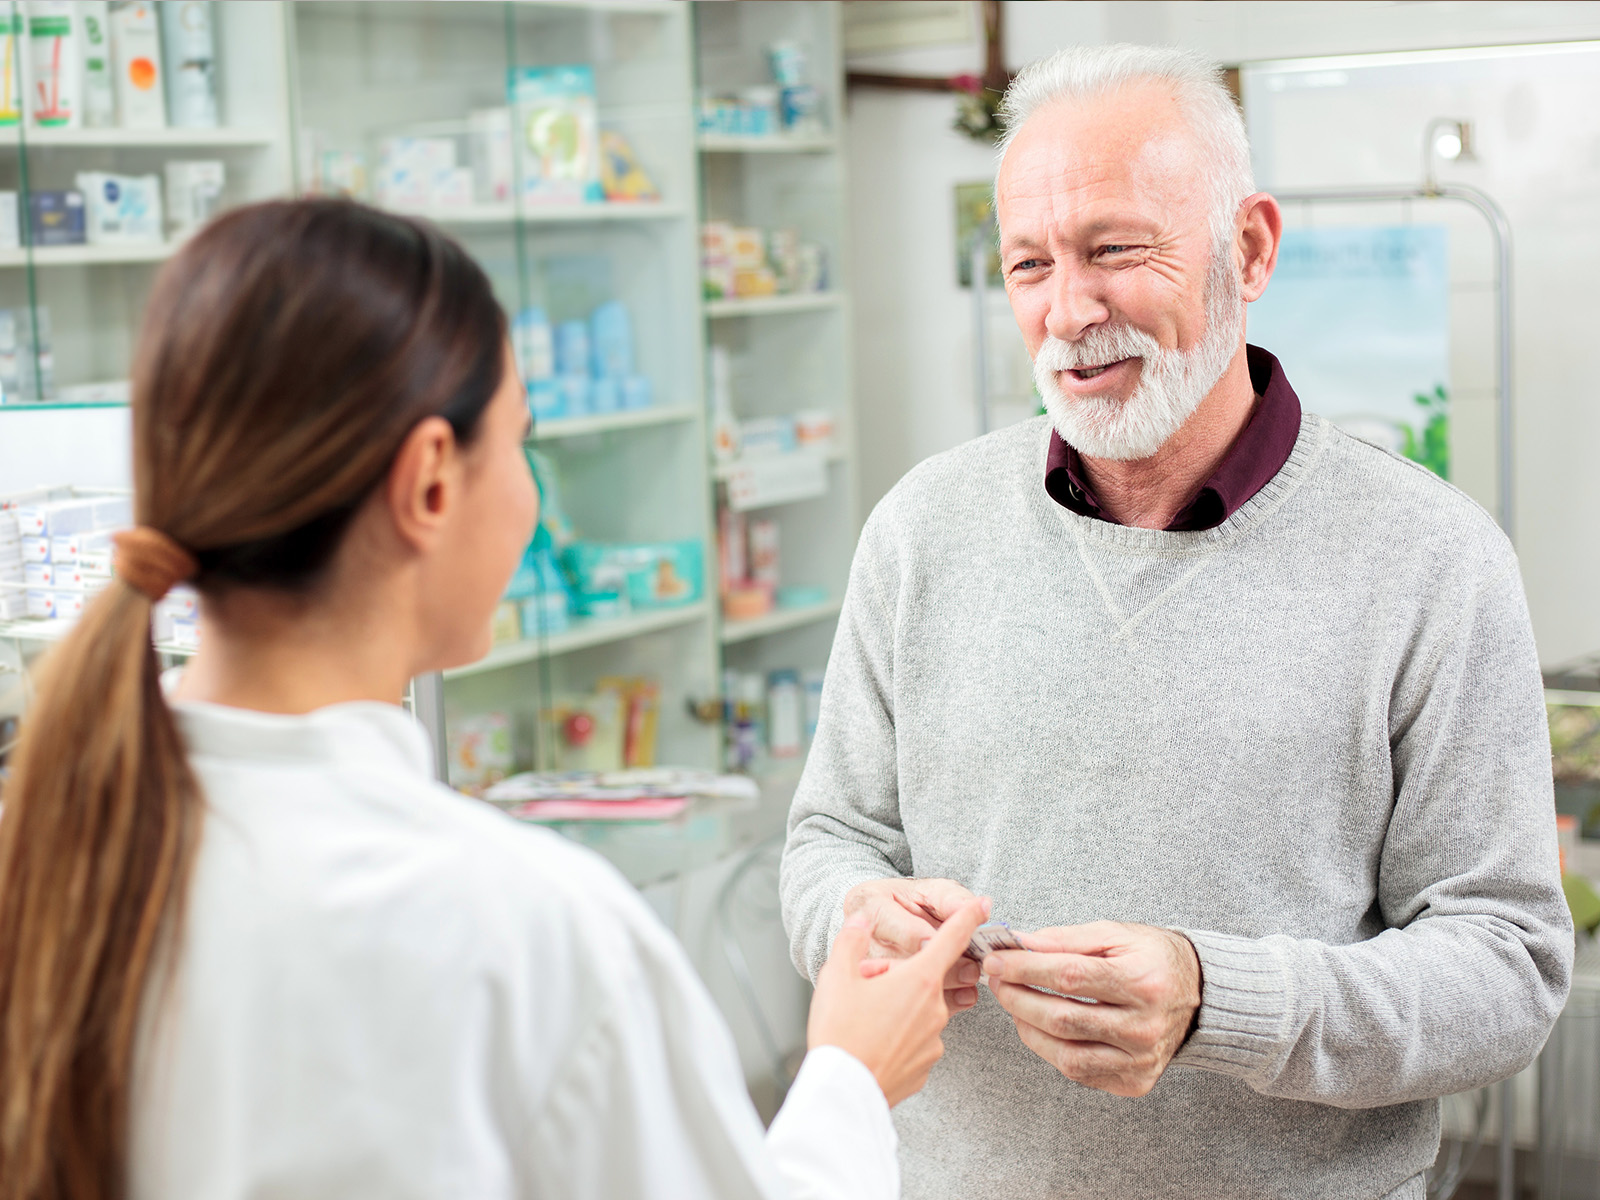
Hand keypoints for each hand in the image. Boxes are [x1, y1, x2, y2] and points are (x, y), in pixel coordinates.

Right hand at [808, 896, 992, 1105]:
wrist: (842, 1094)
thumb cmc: (840, 1032)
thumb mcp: (835, 975)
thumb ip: (852, 940)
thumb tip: (861, 920)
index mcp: (917, 980)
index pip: (951, 939)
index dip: (969, 917)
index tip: (985, 903)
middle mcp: (934, 1009)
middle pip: (924, 979)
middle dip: (900, 977)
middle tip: (865, 987)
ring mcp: (933, 1041)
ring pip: (918, 1011)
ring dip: (898, 1007)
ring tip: (864, 1019)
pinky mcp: (925, 1066)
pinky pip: (915, 1040)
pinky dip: (898, 1036)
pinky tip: (873, 1043)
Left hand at [982, 921, 1200, 1097]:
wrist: (1200, 995)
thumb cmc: (1153, 958)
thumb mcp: (1115, 934)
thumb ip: (1066, 939)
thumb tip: (1021, 944)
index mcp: (1143, 982)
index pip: (1069, 977)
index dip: (1025, 969)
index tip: (996, 960)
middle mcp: (1145, 1027)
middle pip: (1063, 1019)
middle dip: (1018, 998)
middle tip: (996, 980)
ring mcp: (1140, 1060)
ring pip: (1066, 1054)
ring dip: (1027, 1027)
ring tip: (1013, 1003)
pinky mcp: (1134, 1081)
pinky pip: (1079, 1072)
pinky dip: (1050, 1049)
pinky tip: (1038, 1026)